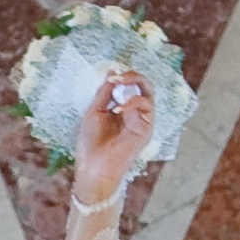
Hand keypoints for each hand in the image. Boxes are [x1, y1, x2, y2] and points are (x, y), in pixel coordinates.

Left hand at [72, 69, 154, 199]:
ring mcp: (141, 121)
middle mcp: (134, 114)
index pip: (129, 86)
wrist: (93, 167)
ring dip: (134, 83)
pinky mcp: (146, 129)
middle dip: (132, 75)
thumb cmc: (91, 143)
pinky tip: (121, 107)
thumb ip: (105, 92)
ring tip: (118, 87)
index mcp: (121, 109)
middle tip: (120, 76)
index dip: (122, 77)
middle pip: (142, 86)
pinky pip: (146, 106)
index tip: (110, 77)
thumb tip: (113, 71)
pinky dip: (134, 100)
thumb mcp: (95, 110)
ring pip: (148, 92)